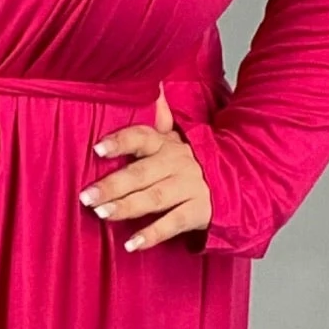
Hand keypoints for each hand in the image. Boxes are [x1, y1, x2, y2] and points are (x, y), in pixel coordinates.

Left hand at [79, 84, 212, 249]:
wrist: (241, 177)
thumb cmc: (196, 159)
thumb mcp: (178, 136)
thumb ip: (160, 117)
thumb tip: (151, 84)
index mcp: (168, 144)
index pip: (142, 137)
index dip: (120, 142)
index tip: (97, 149)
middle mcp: (178, 163)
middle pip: (142, 173)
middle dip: (113, 184)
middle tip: (86, 196)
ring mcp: (190, 187)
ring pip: (155, 197)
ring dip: (127, 207)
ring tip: (102, 214)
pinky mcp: (199, 211)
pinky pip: (173, 223)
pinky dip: (152, 234)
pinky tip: (131, 244)